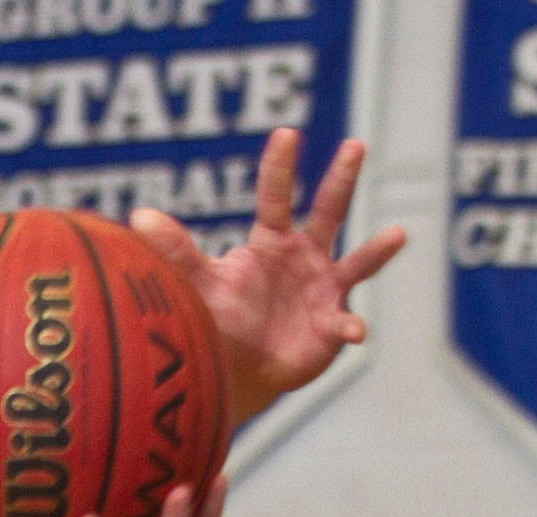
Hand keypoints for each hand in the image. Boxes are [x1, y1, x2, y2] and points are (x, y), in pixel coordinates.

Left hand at [130, 128, 405, 423]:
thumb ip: (176, 250)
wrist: (240, 364)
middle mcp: (305, 255)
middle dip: (341, 179)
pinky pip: (346, 322)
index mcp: (272, 241)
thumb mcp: (199, 280)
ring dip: (376, 250)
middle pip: (328, 210)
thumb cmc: (223, 315)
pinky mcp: (333, 323)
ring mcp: (325, 287)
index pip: (276, 197)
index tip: (287, 132)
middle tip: (355, 144)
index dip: (280, 166)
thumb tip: (138, 216)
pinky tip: (353, 331)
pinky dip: (350, 326)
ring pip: (357, 261)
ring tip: (398, 235)